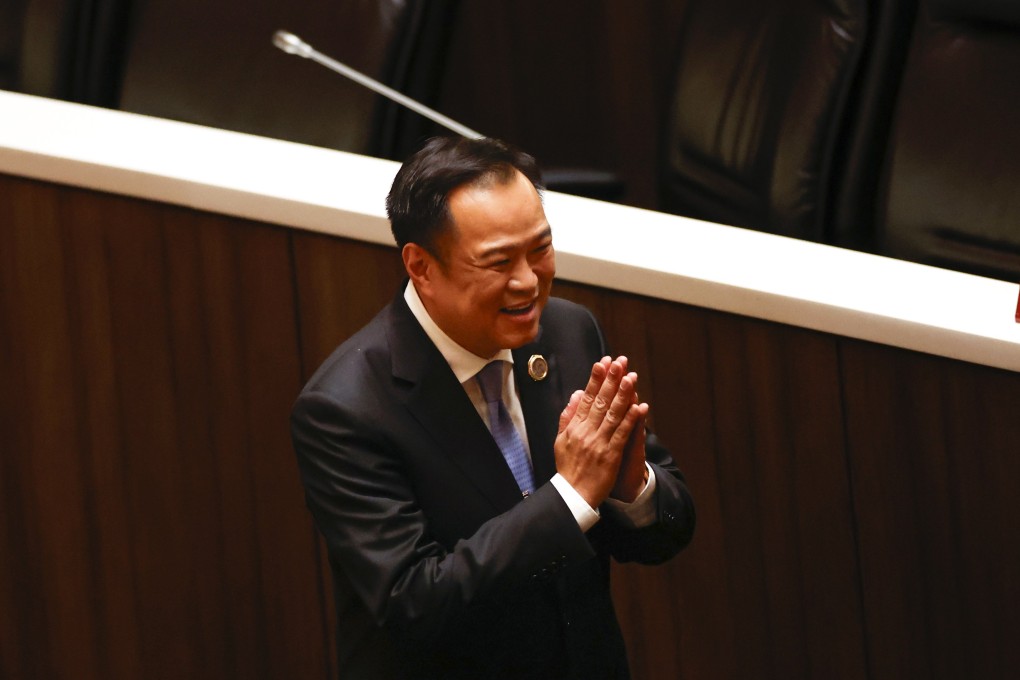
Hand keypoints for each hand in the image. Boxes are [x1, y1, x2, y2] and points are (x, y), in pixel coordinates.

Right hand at [554, 356, 648, 506]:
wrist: (573, 495)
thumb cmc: (568, 468)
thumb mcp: (560, 440)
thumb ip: (567, 416)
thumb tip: (575, 394)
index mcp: (574, 427)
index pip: (586, 397)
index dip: (596, 379)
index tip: (603, 362)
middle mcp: (585, 432)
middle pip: (600, 401)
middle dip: (611, 379)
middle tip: (620, 361)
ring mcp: (598, 443)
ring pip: (612, 414)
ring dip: (623, 394)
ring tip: (631, 377)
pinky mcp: (610, 455)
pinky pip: (622, 434)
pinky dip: (631, 420)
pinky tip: (639, 406)